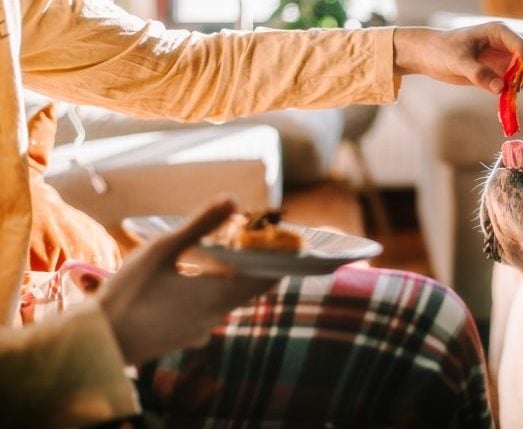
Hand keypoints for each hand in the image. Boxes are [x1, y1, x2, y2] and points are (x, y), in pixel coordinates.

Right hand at [98, 196, 278, 364]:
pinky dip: (207, 293)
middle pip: (248, 287)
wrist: (99, 344)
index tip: (284, 240)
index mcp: (219, 296)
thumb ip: (200, 225)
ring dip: (227, 277)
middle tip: (244, 239)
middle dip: (250, 263)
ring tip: (216, 252)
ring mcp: (201, 331)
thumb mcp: (162, 251)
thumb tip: (233, 199)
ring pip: (226, 298)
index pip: (267, 278)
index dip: (279, 259)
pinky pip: (206, 311)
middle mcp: (217, 316)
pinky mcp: (184, 337)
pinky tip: (187, 280)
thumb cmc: (129, 293)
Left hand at [393, 22, 522, 93]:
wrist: (430, 56)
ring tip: (518, 89)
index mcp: (501, 33)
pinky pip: (521, 79)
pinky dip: (522, 88)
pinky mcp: (502, 72)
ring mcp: (507, 58)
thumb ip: (479, 74)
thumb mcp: (458, 62)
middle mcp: (509, 43)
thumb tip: (501, 89)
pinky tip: (509, 97)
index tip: (514, 80)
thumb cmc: (442, 50)